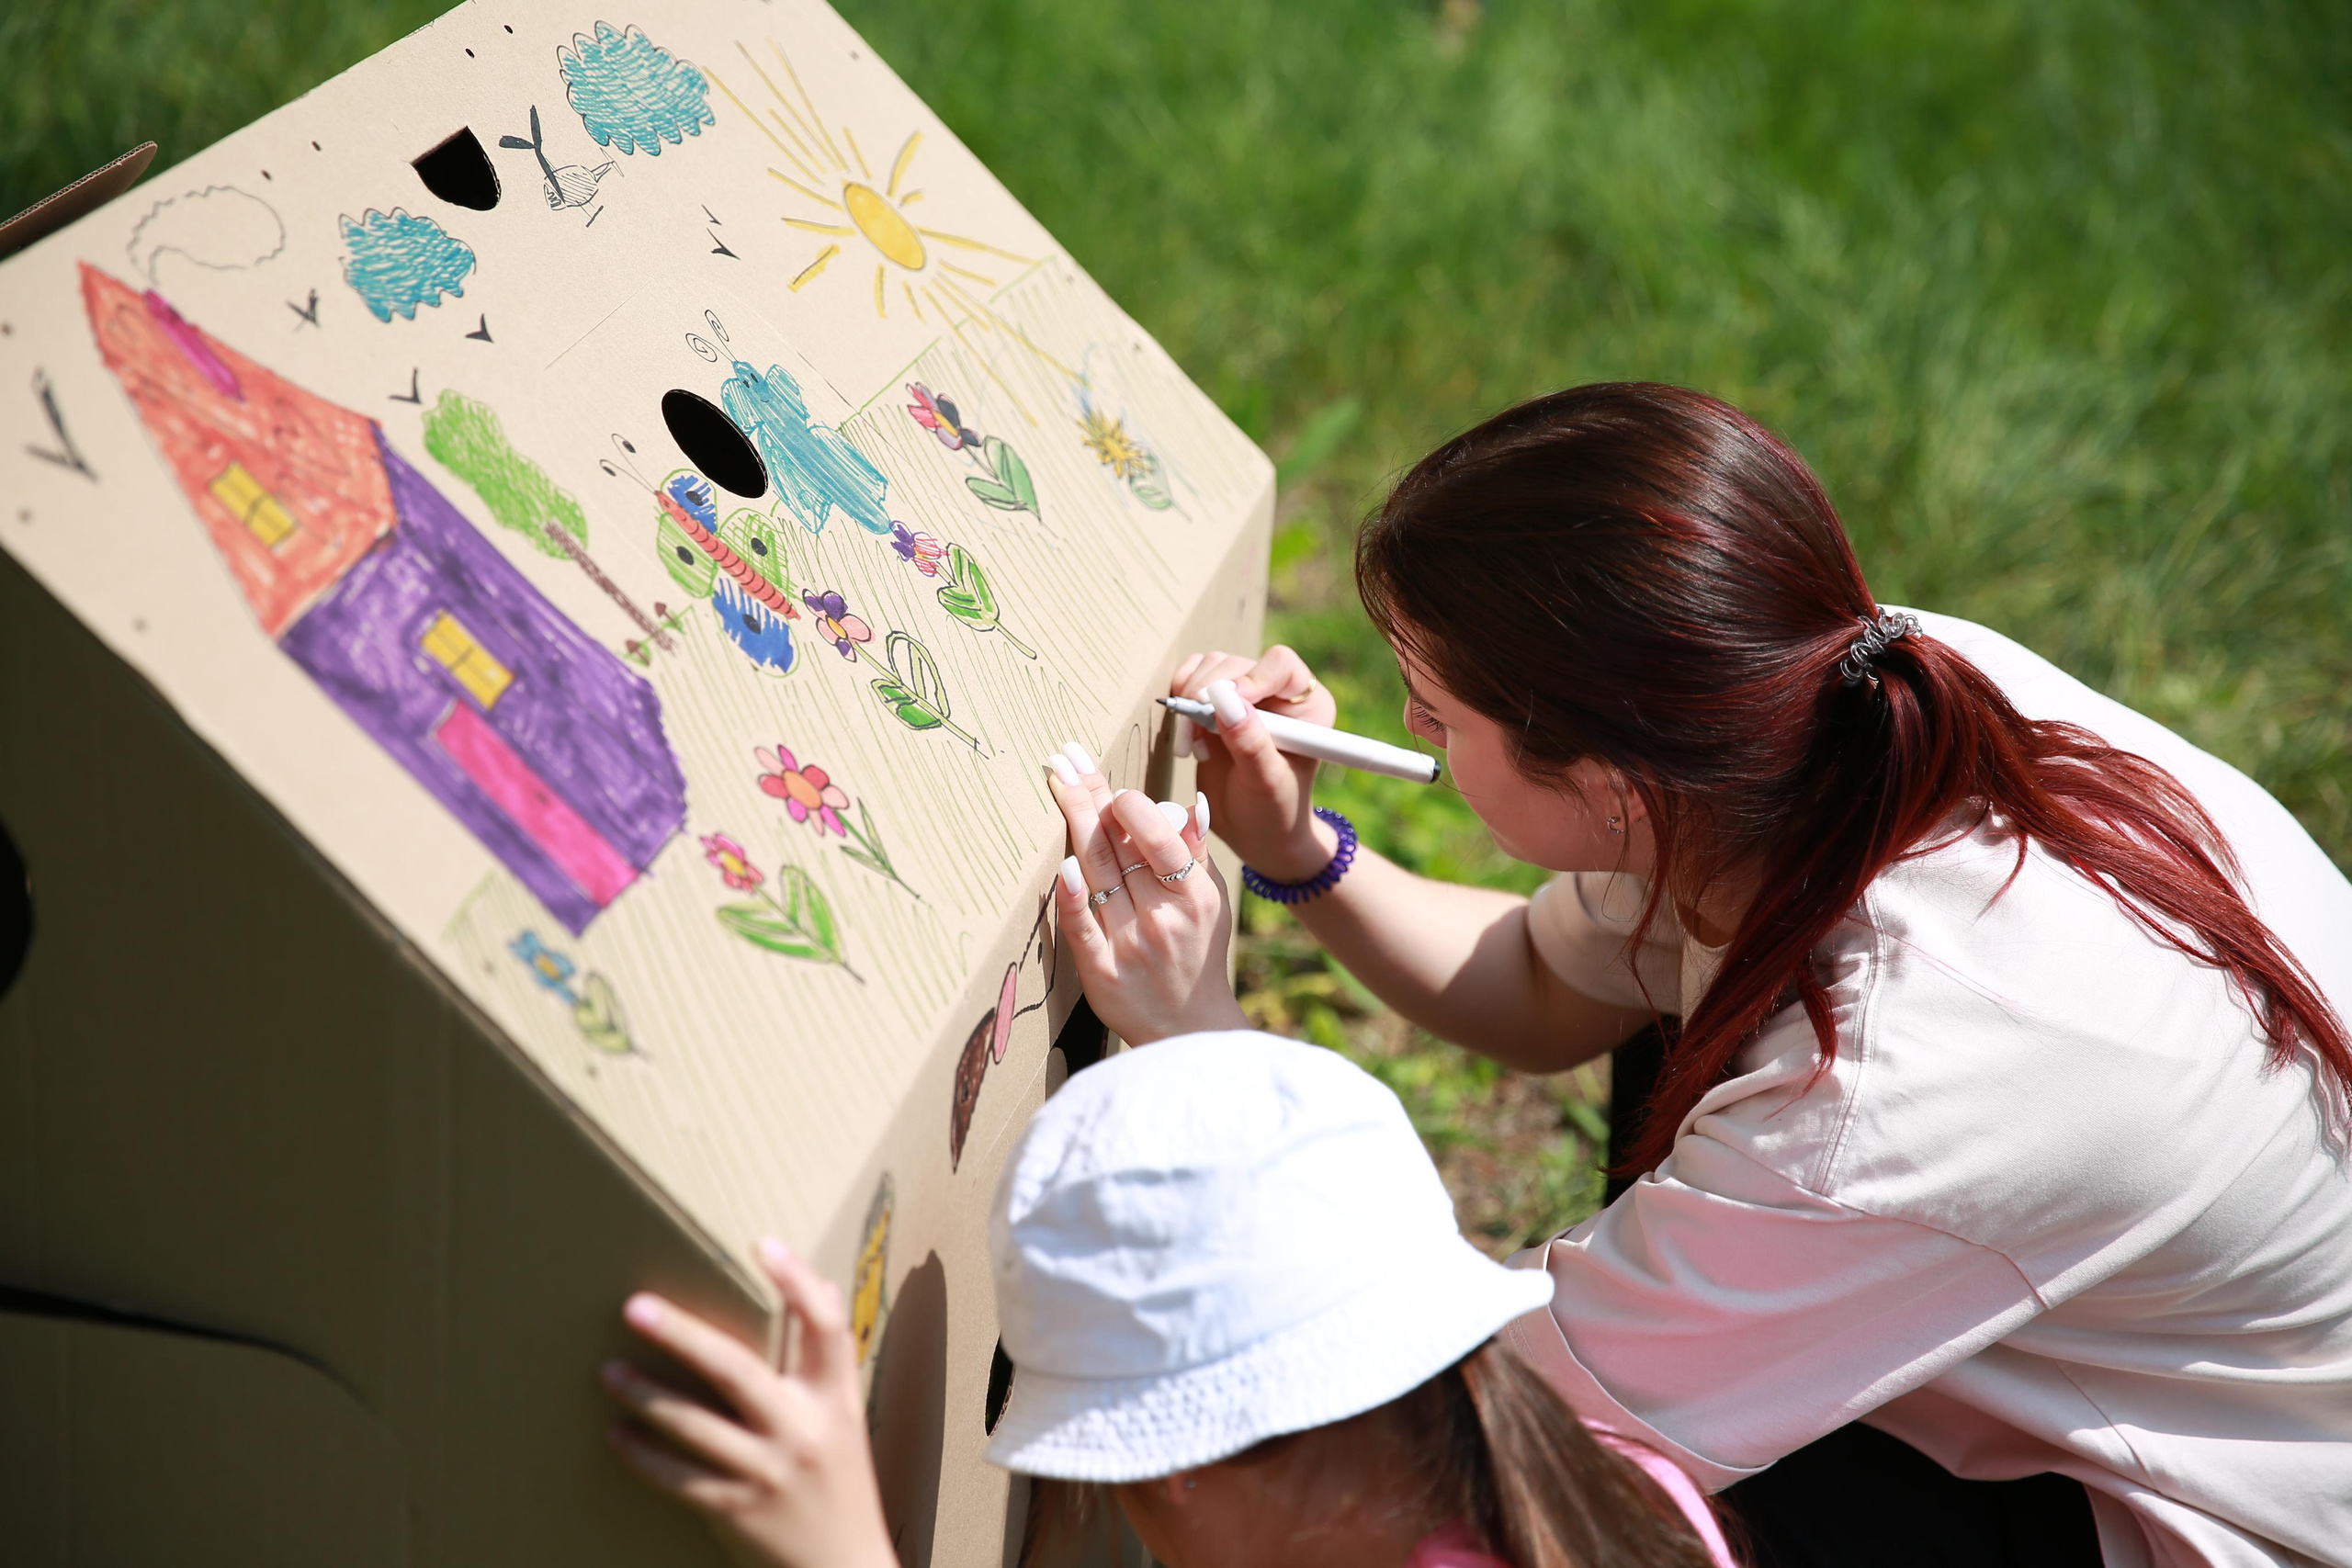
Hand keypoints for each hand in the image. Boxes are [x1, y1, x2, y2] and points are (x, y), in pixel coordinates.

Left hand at [604, 1241, 896, 1567]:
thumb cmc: (842, 1481)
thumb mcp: (845, 1415)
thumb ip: (827, 1354)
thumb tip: (823, 1286)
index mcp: (836, 1399)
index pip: (827, 1328)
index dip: (798, 1282)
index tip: (762, 1244)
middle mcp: (804, 1431)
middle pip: (739, 1371)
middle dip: (683, 1336)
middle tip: (636, 1306)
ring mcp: (768, 1472)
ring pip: (696, 1426)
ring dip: (647, 1395)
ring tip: (609, 1371)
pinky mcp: (737, 1510)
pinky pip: (681, 1478)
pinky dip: (645, 1455)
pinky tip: (617, 1434)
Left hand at [1045, 741, 1246, 1044]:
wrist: (1190, 1034)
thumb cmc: (1197, 958)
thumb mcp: (1211, 905)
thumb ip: (1197, 856)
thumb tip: (1192, 804)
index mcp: (1193, 895)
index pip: (1159, 837)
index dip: (1130, 804)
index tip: (1109, 783)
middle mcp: (1163, 916)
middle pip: (1120, 846)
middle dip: (1091, 795)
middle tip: (1064, 757)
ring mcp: (1130, 945)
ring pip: (1099, 874)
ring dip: (1075, 822)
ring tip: (1056, 780)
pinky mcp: (1101, 974)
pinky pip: (1082, 929)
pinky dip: (1072, 897)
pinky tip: (1062, 866)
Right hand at [1173, 647, 1338, 880]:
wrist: (1254, 831)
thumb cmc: (1273, 811)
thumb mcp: (1265, 782)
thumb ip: (1250, 741)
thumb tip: (1224, 699)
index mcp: (1307, 706)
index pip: (1279, 665)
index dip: (1247, 678)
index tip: (1218, 706)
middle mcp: (1278, 692)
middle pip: (1236, 663)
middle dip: (1208, 693)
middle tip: (1196, 731)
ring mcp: (1245, 694)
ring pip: (1210, 666)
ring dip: (1191, 700)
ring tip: (1196, 745)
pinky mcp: (1215, 703)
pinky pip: (1190, 677)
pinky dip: (1180, 699)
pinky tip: (1188, 737)